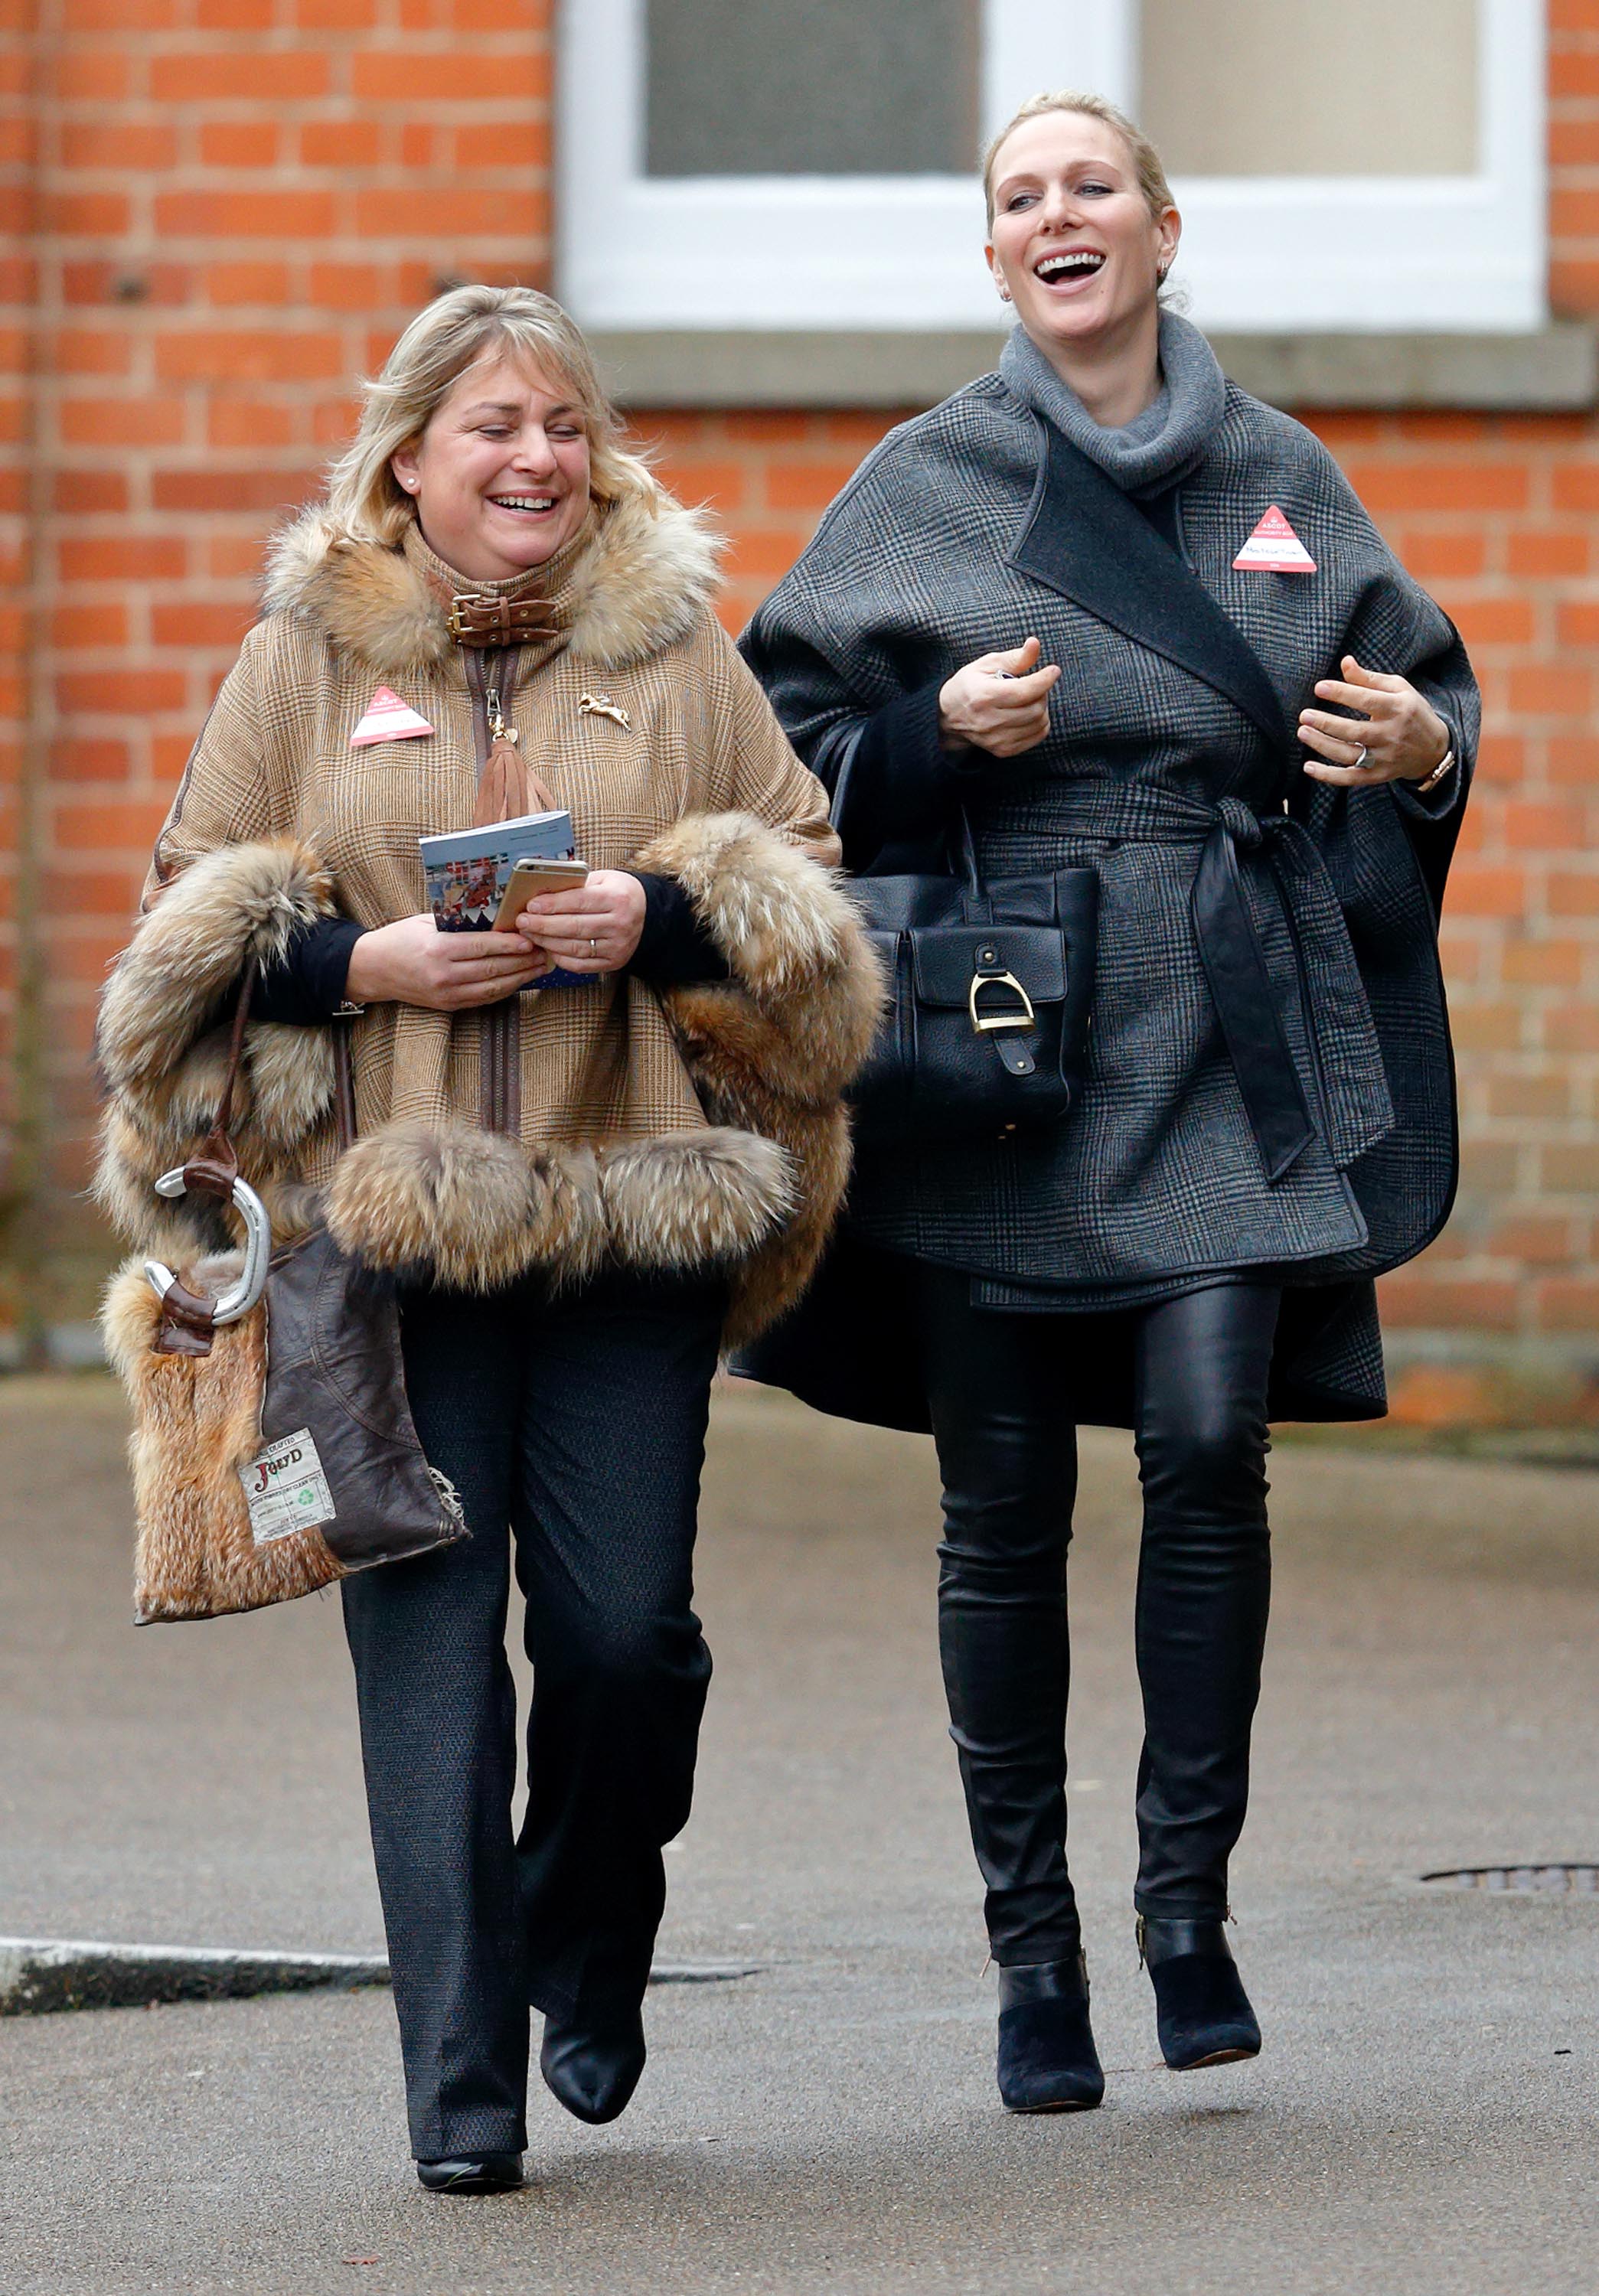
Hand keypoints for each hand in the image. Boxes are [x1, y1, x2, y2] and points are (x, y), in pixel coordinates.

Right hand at [343, 912, 547, 1010]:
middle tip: (546, 951)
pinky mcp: (449, 1005)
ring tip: (541, 967)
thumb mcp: (426, 922)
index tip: (531, 939)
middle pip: (494, 968)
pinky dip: (505, 989)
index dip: (511, 945)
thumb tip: (495, 918)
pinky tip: (520, 980)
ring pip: (494, 986)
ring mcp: (447, 994)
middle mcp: (444, 975)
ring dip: (521, 978)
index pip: (483, 947)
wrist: (373, 970)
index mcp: (438, 949)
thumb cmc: (400, 938)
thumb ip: (459, 922)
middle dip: (524, 961)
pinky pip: (485, 998)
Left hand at [514, 868, 646, 974]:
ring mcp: (618, 946)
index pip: (579, 901)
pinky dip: (560, 957)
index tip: (531, 905)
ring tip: (530, 935)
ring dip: (547, 942)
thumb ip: (575, 886)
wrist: (647, 913)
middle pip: (574, 927)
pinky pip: (581, 964)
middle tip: (522, 922)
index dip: (552, 904)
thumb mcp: (602, 879)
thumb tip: (540, 894)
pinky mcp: (613, 962)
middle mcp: (621, 924)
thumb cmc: (617, 892)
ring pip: (575, 947)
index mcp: (618, 898)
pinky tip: (547, 948)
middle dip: (543, 925)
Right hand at [938, 635, 1061, 758]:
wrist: (950, 716)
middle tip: (1035, 685)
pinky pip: (1037, 736)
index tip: (1054, 670)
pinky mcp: (1003, 750)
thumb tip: (1035, 644)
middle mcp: (989, 721)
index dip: (1045, 679)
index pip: (1025, 690)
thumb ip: (1014, 657)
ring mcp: (996, 739)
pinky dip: (1040, 723)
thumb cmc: (971, 684)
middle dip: (1042, 693)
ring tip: (1030, 699)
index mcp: (984, 696)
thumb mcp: (987, 664)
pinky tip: (1029, 714)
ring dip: (1042, 708)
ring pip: (1039, 723)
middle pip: (1035, 708)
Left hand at [1298, 657, 1449, 786]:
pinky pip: (1350, 779)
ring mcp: (1385, 758)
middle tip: (1304, 715)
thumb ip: (1369, 678)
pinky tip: (1308, 767)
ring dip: (1322, 745)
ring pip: (1349, 755)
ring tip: (1303, 732)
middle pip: (1355, 732)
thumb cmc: (1410, 711)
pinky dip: (1328, 776)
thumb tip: (1344, 662)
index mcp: (1398, 708)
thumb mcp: (1398, 689)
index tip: (1319, 687)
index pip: (1367, 701)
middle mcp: (1392, 734)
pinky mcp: (1378, 776)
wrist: (1434, 748)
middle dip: (1327, 724)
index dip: (1342, 693)